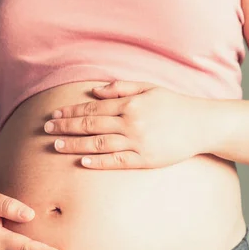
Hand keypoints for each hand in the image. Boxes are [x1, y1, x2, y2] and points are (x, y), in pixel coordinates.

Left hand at [43, 80, 218, 168]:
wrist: (202, 125)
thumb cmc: (174, 104)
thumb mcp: (149, 88)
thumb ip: (121, 87)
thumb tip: (94, 90)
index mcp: (130, 103)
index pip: (93, 107)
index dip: (71, 112)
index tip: (54, 115)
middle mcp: (131, 122)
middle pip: (91, 125)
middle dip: (66, 127)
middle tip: (46, 130)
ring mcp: (138, 142)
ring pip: (99, 143)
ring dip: (75, 145)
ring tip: (56, 146)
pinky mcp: (145, 159)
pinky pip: (117, 161)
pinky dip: (99, 162)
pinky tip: (82, 162)